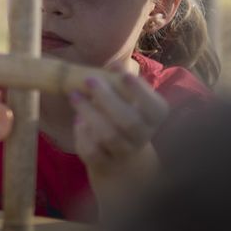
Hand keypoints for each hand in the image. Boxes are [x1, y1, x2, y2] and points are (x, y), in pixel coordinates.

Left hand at [70, 65, 168, 187]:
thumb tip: (115, 65)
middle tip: (89, 79)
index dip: (141, 92)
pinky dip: (82, 135)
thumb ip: (122, 83)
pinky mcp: (104, 165)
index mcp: (154, 119)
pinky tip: (77, 122)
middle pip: (129, 122)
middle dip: (107, 99)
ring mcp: (124, 154)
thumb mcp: (130, 102)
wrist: (124, 163)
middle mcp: (143, 138)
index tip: (123, 75)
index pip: (156, 108)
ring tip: (74, 96)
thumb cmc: (125, 120)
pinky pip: (92, 152)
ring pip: (108, 136)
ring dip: (89, 113)